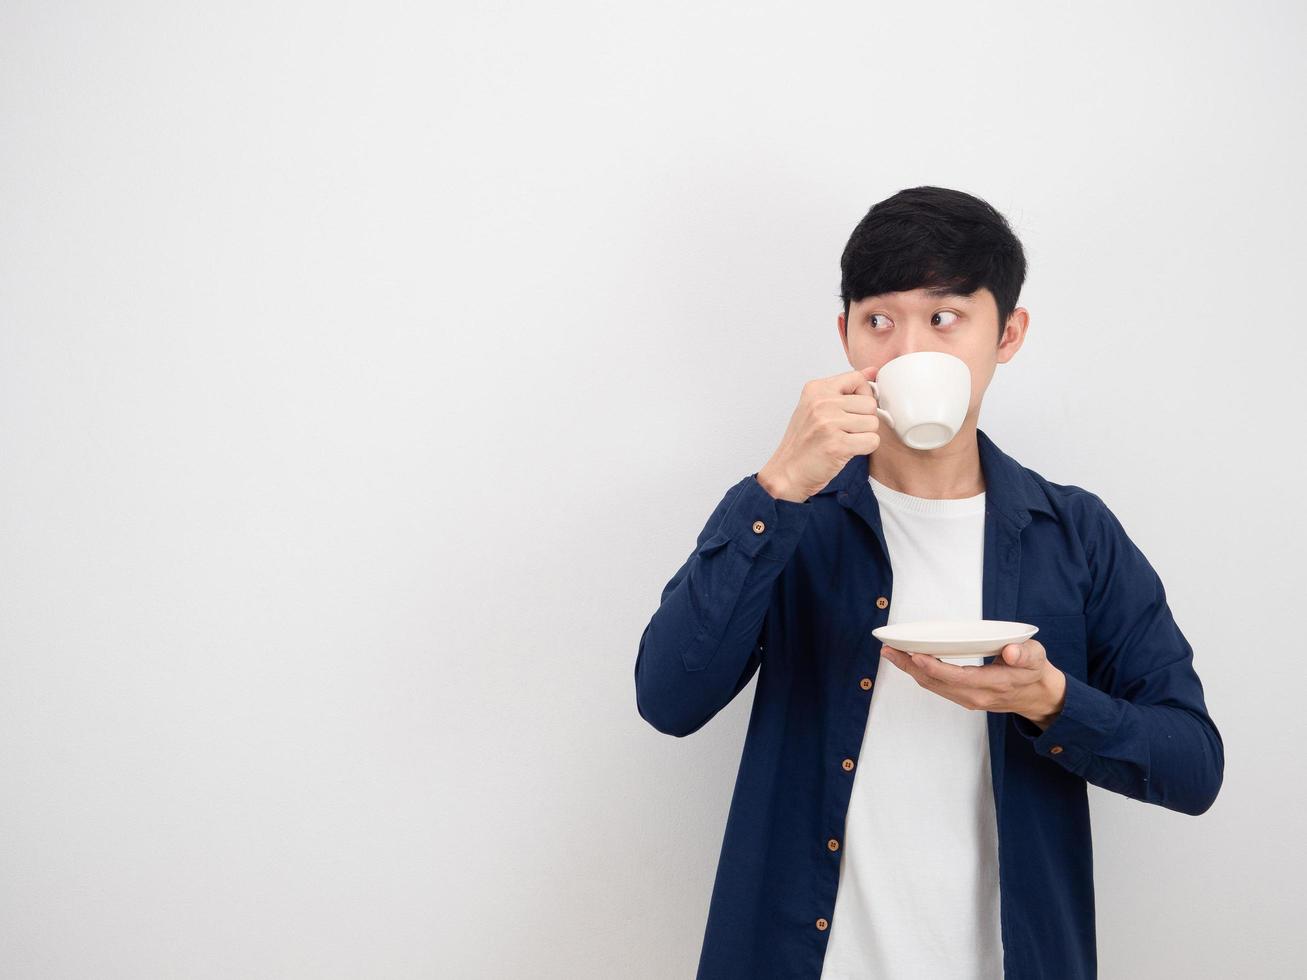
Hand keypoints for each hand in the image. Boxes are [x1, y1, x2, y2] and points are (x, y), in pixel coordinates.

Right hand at [757, 365, 881, 501]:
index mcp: (815, 389)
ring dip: (864, 435)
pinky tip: (847, 451)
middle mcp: (821, 402)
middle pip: (869, 403)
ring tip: (845, 440)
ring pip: (873, 423)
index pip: (856, 379)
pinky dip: (864, 449)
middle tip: (846, 430)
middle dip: (864, 419)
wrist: (787, 472)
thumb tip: (873, 370)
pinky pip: (872, 441)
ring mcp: (828, 423)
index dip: (861, 395)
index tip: (851, 410)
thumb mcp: (816, 406)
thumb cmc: (804, 442)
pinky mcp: (837, 444)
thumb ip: (844, 388)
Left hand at [879, 638, 1066, 729]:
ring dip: (910, 670)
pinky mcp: (964, 697)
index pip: (957, 677)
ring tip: (890, 653)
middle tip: (888, 649)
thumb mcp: (1036, 658)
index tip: (915, 655)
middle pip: (936, 682)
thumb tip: (1010, 652)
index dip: (934, 667)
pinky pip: (936, 687)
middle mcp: (976, 696)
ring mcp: (968, 699)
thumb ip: (1025, 655)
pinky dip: (919, 674)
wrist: (1038, 696)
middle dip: (910, 666)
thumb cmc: (1034, 671)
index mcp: (993, 685)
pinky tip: (908, 662)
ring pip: (932, 686)